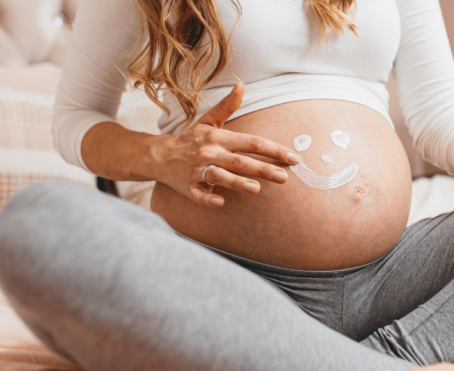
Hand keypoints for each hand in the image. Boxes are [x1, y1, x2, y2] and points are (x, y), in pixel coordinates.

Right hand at [153, 82, 298, 206]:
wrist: (160, 156)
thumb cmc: (191, 139)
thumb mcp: (208, 121)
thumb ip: (227, 107)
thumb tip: (242, 86)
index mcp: (218, 138)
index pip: (251, 143)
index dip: (273, 150)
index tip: (293, 158)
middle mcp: (210, 153)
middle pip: (240, 161)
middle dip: (263, 169)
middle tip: (284, 177)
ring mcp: (198, 170)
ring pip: (220, 176)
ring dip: (237, 183)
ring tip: (257, 189)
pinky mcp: (189, 187)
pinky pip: (199, 194)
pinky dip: (208, 198)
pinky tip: (220, 201)